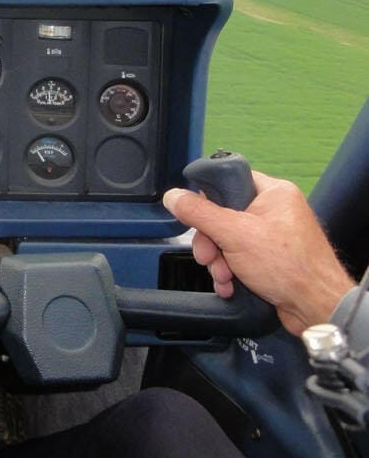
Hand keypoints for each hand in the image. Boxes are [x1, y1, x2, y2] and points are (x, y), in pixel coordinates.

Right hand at [164, 171, 353, 335]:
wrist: (317, 308)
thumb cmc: (286, 266)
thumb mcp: (234, 234)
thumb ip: (199, 213)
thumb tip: (173, 196)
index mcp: (273, 192)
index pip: (230, 181)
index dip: (208, 198)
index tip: (196, 216)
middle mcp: (275, 211)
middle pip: (224, 216)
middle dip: (210, 242)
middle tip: (207, 257)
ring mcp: (274, 236)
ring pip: (228, 240)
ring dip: (218, 262)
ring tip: (223, 277)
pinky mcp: (272, 259)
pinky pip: (240, 258)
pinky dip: (231, 272)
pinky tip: (229, 285)